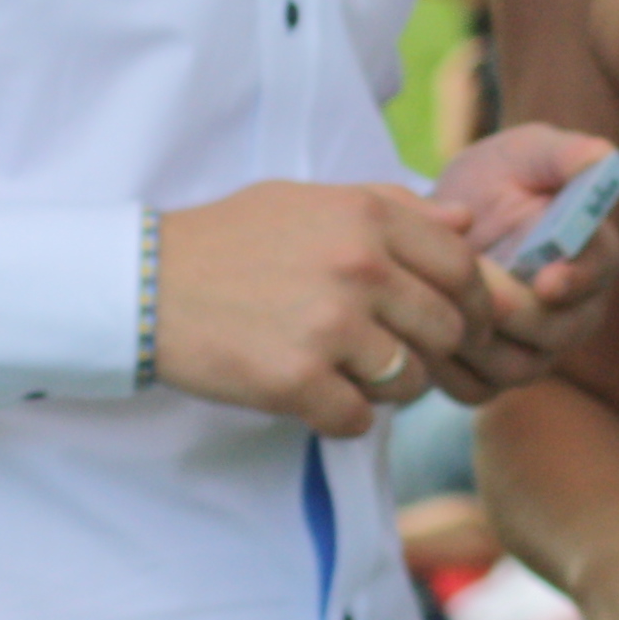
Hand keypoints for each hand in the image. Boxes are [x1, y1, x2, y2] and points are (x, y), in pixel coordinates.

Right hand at [153, 180, 491, 436]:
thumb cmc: (231, 240)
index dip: (474, 303)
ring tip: (348, 372)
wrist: (144, 283)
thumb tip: (467, 219)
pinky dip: (343, 417)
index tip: (461, 323)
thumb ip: (393, 205)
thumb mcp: (309, 200)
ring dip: (388, 388)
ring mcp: (330, 326)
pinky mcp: (297, 380)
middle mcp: (359, 267)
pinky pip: (359, 419)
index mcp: (368, 217)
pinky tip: (313, 396)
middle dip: (433, 351)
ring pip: (410, 381)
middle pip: (448, 330)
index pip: (463, 268)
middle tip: (399, 356)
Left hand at [427, 124, 618, 397]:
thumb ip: (562, 154)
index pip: (598, 272)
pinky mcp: (491, 376)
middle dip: (514, 312)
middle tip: (474, 286)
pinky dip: (446, 368)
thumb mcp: (524, 154)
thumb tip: (600, 156)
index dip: (577, 280)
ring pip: (515, 368)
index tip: (548, 278)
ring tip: (437, 302)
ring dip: (474, 340)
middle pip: (557, 333)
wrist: (442, 221)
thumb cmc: (494, 180)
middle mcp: (573, 313)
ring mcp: (534, 351)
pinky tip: (418, 330)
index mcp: (593, 256)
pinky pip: (473, 388)